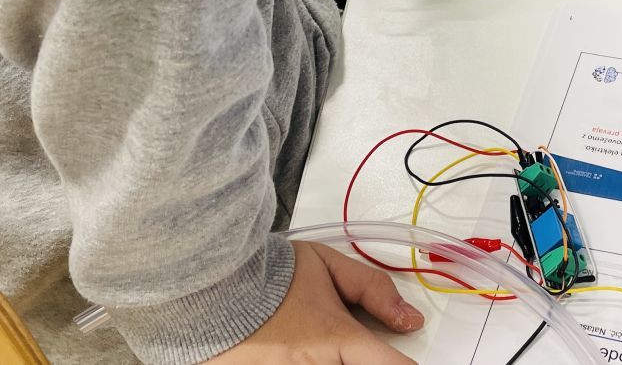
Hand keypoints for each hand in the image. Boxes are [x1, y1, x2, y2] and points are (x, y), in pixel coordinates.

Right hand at [204, 240, 423, 363]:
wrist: (212, 286)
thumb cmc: (269, 276)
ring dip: (333, 360)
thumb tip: (410, 319)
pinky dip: (309, 363)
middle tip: (349, 344)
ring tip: (318, 342)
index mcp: (336, 339)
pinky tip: (297, 349)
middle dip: (362, 360)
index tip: (409, 364)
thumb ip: (373, 290)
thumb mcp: (328, 267)